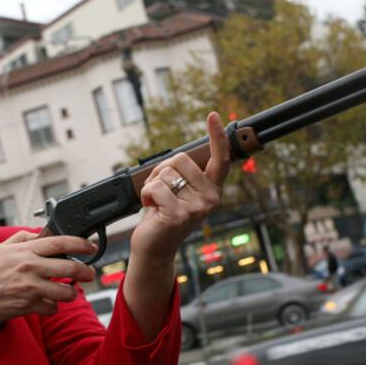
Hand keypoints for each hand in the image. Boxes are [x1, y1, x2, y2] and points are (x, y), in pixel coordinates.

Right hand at [0, 231, 96, 337]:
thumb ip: (20, 240)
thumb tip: (38, 234)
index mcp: (24, 251)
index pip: (60, 241)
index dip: (80, 243)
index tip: (90, 247)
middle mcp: (29, 267)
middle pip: (70, 266)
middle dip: (86, 271)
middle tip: (89, 273)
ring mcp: (29, 287)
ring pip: (66, 291)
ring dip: (70, 293)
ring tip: (66, 291)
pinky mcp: (28, 306)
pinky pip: (52, 308)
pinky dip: (52, 307)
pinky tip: (45, 304)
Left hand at [130, 112, 229, 262]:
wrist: (154, 248)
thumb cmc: (163, 218)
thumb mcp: (179, 194)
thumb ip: (186, 176)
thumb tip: (182, 157)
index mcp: (212, 191)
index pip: (220, 159)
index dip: (217, 136)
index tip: (213, 115)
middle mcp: (210, 199)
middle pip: (181, 159)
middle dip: (162, 171)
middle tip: (160, 191)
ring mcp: (196, 208)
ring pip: (166, 172)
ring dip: (152, 184)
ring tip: (156, 202)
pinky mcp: (179, 214)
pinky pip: (156, 187)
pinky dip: (145, 194)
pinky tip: (150, 208)